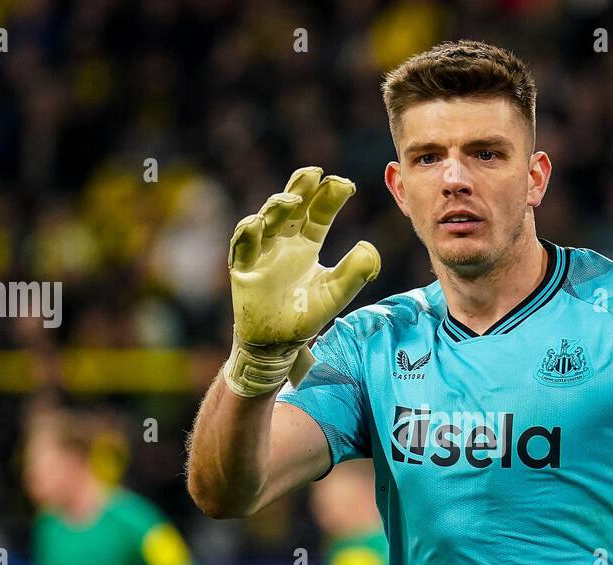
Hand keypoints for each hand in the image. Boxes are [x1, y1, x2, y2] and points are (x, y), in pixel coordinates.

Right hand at [223, 166, 380, 395]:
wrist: (278, 344)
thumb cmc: (305, 315)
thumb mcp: (335, 294)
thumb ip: (354, 273)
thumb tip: (370, 248)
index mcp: (306, 244)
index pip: (318, 213)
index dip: (329, 197)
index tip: (345, 184)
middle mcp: (283, 242)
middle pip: (292, 207)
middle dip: (301, 188)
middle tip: (315, 172)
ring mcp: (262, 252)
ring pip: (267, 220)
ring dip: (277, 207)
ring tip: (293, 200)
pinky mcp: (244, 269)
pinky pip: (242, 246)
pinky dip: (248, 233)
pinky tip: (258, 223)